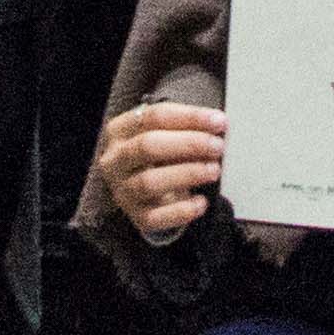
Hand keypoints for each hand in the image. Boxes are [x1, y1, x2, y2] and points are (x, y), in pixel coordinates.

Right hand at [98, 99, 229, 242]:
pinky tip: (201, 202)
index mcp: (120, 130)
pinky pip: (156, 217)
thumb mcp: (161, 132)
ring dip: (186, 174)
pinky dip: (181, 211)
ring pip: (150, 182)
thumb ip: (184, 127)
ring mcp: (123, 190)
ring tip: (213, 170)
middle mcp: (115, 160)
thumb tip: (216, 125)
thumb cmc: (154, 152)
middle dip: (188, 144)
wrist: (135, 184)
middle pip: (148, 147)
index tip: (218, 121)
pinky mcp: (135, 216)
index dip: (189, 117)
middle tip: (217, 146)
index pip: (154, 116)